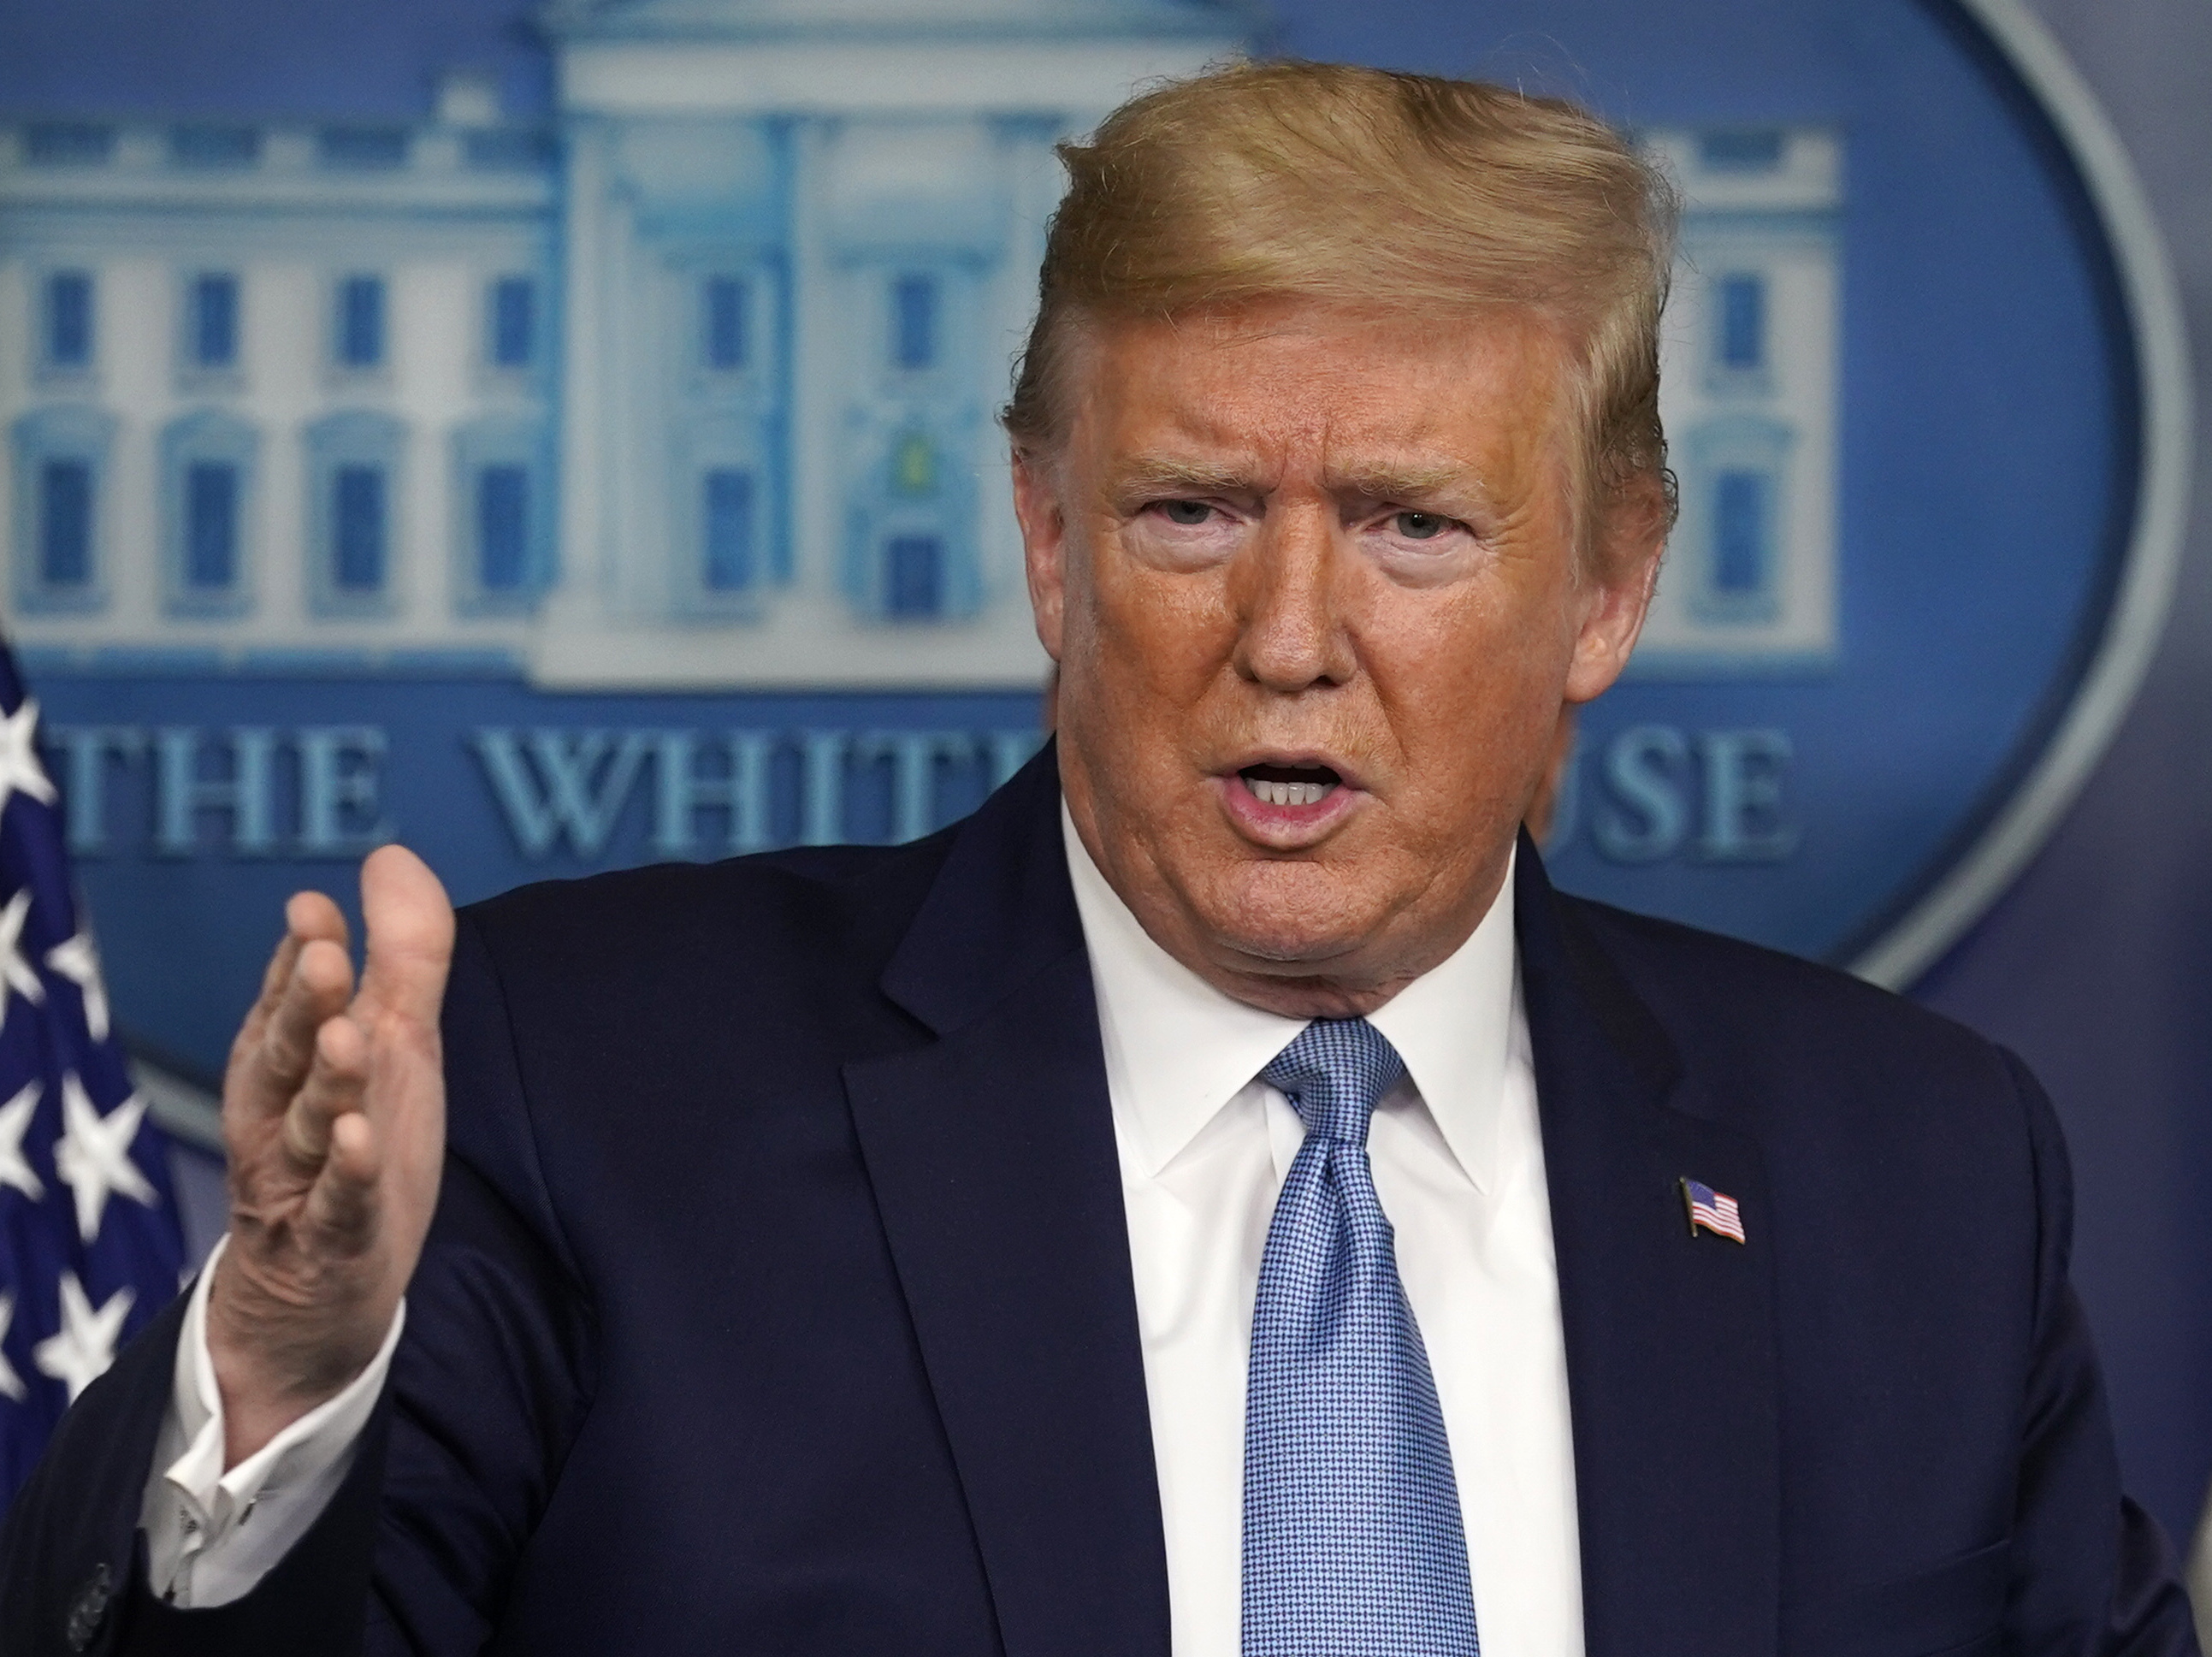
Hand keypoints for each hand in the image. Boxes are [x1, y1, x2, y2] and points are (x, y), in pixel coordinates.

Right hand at [206, 845, 453, 1467]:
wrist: (320, 1297)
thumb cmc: (360, 1147)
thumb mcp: (393, 1045)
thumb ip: (400, 956)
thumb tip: (390, 854)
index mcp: (292, 1064)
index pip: (292, 1001)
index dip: (304, 957)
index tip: (317, 909)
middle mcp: (283, 1115)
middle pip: (288, 1054)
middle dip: (304, 1005)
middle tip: (323, 953)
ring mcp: (303, 1181)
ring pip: (308, 1124)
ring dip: (328, 1082)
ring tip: (349, 1037)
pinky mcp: (334, 1241)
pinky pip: (337, 1204)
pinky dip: (348, 1174)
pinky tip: (360, 1139)